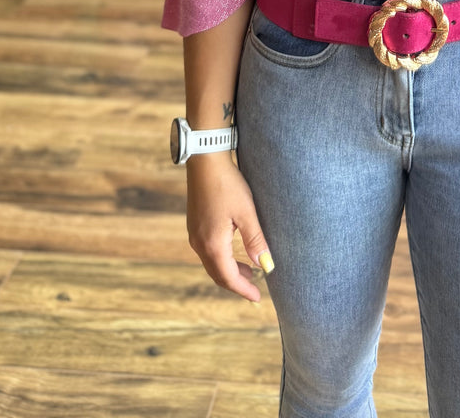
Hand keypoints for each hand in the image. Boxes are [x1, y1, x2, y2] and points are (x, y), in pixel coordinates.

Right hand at [186, 153, 271, 303]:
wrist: (205, 160)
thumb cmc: (228, 184)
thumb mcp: (247, 212)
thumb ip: (256, 240)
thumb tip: (265, 266)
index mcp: (212, 244)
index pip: (228, 278)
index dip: (243, 290)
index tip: (257, 299)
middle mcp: (199, 243)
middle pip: (217, 274)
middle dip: (236, 283)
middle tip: (255, 288)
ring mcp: (194, 234)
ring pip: (212, 263)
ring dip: (228, 271)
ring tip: (248, 272)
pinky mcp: (194, 225)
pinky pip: (207, 251)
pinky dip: (221, 259)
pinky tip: (233, 252)